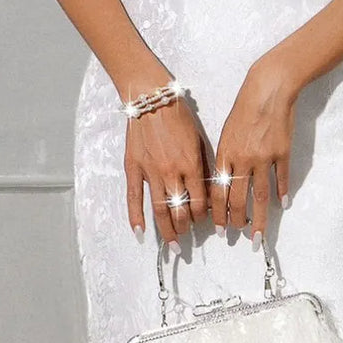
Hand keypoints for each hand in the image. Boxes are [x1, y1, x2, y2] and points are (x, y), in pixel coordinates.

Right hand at [125, 96, 208, 245]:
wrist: (151, 99)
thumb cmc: (178, 115)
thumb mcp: (200, 139)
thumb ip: (204, 166)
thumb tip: (208, 190)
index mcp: (191, 164)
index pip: (200, 201)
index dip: (203, 216)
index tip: (204, 221)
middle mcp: (172, 172)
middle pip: (180, 210)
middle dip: (186, 228)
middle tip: (187, 238)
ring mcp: (151, 172)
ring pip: (159, 210)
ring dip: (167, 230)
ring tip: (171, 244)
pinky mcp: (134, 168)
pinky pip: (134, 198)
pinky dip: (136, 217)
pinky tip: (140, 233)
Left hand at [210, 58, 296, 244]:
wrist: (268, 90)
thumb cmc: (244, 109)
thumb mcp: (227, 133)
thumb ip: (225, 159)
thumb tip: (224, 185)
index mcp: (225, 154)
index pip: (219, 191)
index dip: (218, 213)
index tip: (219, 229)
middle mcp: (243, 159)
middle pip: (239, 198)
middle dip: (237, 221)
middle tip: (238, 236)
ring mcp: (264, 157)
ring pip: (260, 195)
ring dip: (258, 218)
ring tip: (257, 234)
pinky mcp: (282, 152)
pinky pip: (281, 178)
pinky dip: (281, 193)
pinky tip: (282, 206)